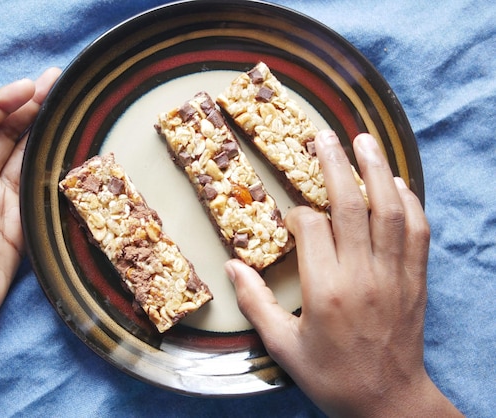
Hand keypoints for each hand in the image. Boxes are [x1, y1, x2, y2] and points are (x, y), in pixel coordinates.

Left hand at [0, 67, 60, 416]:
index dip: (2, 104)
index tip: (30, 87)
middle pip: (7, 135)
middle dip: (30, 108)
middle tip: (59, 85)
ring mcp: (2, 203)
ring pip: (25, 157)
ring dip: (44, 132)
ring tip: (68, 108)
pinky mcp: (20, 224)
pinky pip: (39, 190)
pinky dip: (53, 170)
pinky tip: (69, 155)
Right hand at [225, 131, 460, 416]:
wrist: (388, 401)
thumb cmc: (332, 376)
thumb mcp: (283, 347)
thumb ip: (255, 303)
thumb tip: (233, 267)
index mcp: (325, 291)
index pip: (311, 228)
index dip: (298, 215)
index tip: (292, 220)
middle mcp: (362, 275)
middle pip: (350, 206)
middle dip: (335, 165)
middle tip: (323, 135)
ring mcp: (394, 274)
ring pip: (388, 210)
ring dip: (375, 170)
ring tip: (363, 140)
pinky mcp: (415, 279)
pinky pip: (416, 230)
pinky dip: (408, 201)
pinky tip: (397, 182)